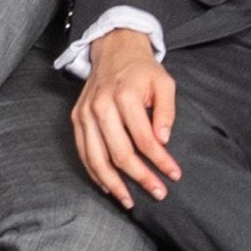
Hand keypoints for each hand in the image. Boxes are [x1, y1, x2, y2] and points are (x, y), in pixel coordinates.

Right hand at [71, 30, 181, 202]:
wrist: (114, 49)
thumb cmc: (143, 69)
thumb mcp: (165, 83)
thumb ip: (166, 112)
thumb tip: (163, 141)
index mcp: (125, 96)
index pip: (145, 139)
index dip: (161, 161)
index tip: (174, 174)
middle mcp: (101, 106)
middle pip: (120, 153)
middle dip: (141, 177)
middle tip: (158, 193)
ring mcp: (85, 114)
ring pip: (97, 159)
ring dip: (114, 184)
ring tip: (130, 201)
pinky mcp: (76, 118)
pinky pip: (83, 153)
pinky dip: (94, 173)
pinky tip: (108, 186)